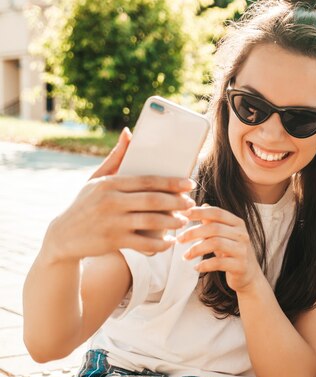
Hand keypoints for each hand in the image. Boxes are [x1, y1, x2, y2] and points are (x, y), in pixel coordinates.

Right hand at [42, 130, 195, 261]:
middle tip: (191, 204)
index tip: (190, 184)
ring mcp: (112, 222)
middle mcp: (110, 201)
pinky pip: (144, 243)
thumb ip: (116, 157)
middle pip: (153, 200)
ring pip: (151, 221)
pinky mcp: (113, 241)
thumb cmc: (85, 204)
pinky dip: (160, 244)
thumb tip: (129, 132)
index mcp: (110, 183)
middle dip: (177, 202)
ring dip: (172, 222)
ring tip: (183, 221)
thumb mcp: (96, 179)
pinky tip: (170, 241)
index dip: (172, 183)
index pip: (148, 180)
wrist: (63, 236)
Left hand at [177, 206, 262, 292]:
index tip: (182, 214)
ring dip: (196, 249)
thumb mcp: (224, 235)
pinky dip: (204, 265)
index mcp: (238, 223)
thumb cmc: (232, 252)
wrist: (249, 275)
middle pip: (214, 228)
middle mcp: (242, 234)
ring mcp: (242, 250)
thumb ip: (214, 222)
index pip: (217, 212)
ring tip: (185, 256)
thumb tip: (203, 205)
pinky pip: (219, 263)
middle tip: (179, 239)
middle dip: (193, 232)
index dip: (199, 212)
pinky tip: (196, 267)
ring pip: (216, 243)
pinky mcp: (240, 266)